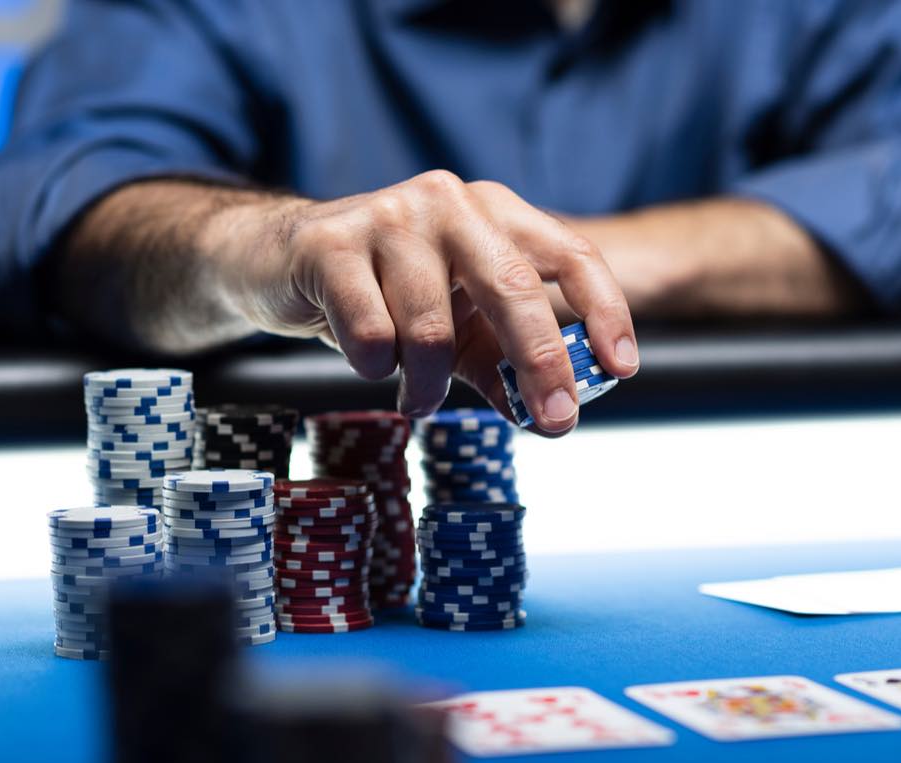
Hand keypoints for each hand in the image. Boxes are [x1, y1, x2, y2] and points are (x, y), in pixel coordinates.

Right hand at [206, 171, 639, 433]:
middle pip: (513, 288)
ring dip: (429, 384)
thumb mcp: (456, 324)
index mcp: (494, 212)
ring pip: (432, 328)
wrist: (279, 261)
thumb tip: (549, 417)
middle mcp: (450, 201)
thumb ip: (501, 363)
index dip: (605, 311)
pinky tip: (369, 362)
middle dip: (541, 363)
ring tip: (417, 397)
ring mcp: (389, 215)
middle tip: (556, 423)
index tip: (621, 368)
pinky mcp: (331, 244)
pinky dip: (376, 367)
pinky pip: (374, 334)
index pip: (570, 254)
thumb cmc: (385, 292)